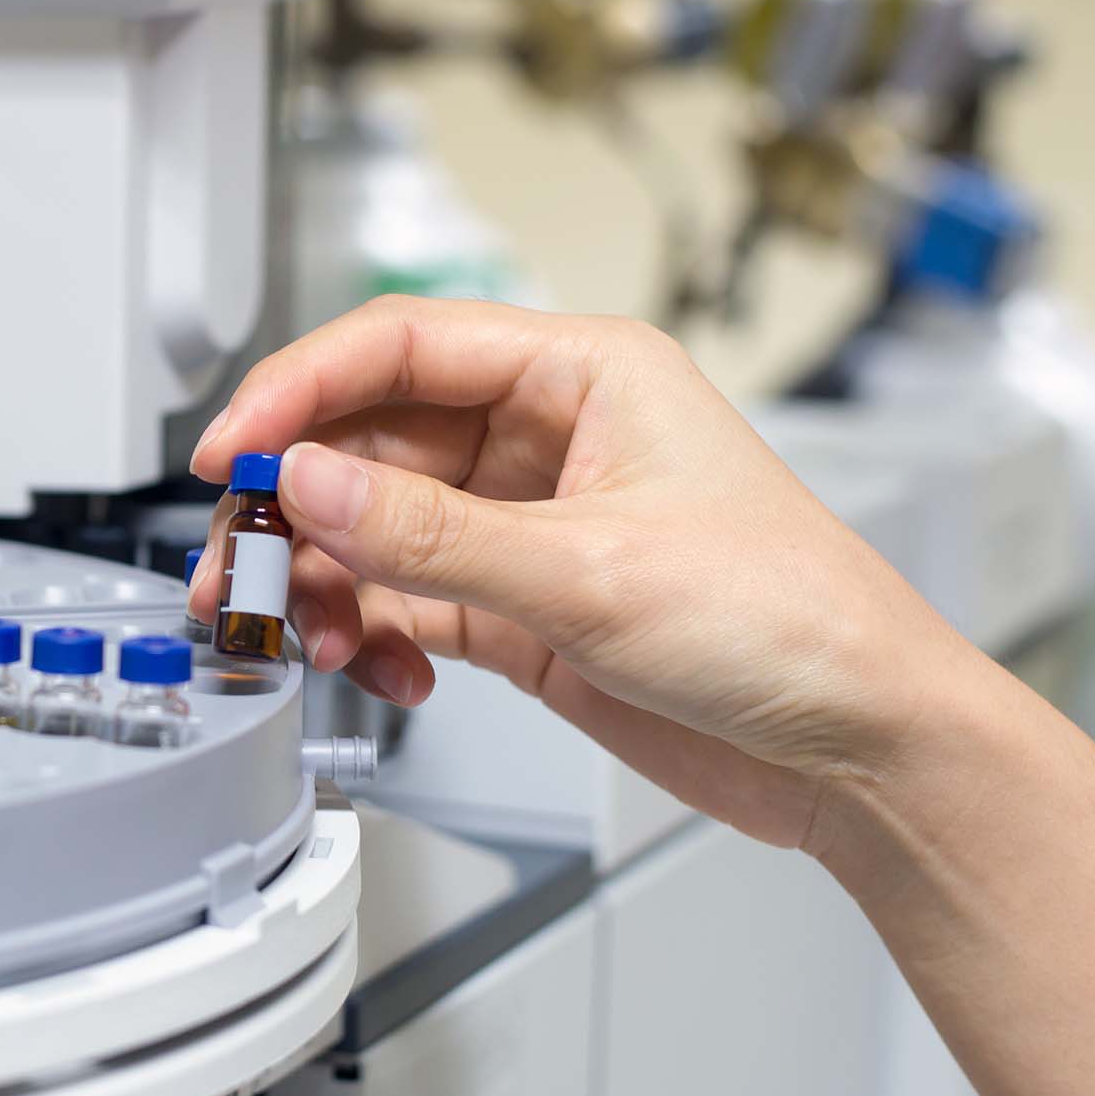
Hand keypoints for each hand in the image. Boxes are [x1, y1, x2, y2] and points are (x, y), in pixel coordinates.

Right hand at [188, 297, 981, 848]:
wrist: (862, 749)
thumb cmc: (792, 623)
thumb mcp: (590, 571)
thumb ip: (429, 532)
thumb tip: (308, 484)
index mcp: (582, 374)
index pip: (400, 346)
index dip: (300, 390)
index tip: (232, 450)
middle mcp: (548, 436)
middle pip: (370, 440)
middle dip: (297, 504)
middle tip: (240, 565)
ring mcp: (530, 523)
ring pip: (377, 527)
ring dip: (325, 580)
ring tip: (301, 633)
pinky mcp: (523, 605)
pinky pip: (407, 600)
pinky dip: (372, 633)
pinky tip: (378, 666)